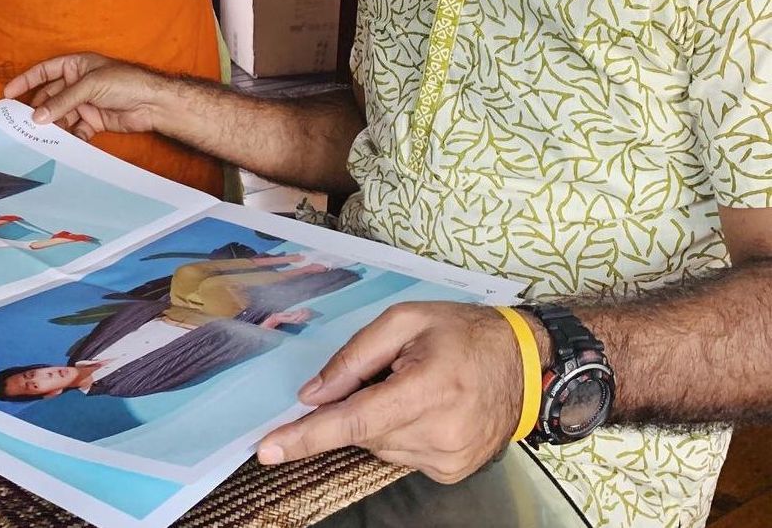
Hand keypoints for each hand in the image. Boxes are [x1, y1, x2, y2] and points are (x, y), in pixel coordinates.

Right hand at [4, 53, 161, 140]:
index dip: (26, 81)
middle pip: (50, 97)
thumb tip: (37, 115)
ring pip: (60, 115)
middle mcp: (78, 84)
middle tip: (21, 123)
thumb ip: (63, 100)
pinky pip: (74, 129)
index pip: (45, 71)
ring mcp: (85, 103)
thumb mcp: (90, 85)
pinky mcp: (93, 121)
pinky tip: (62, 143)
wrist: (152, 104)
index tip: (8, 93)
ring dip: (51, 126)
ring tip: (38, 137)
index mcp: (76, 66)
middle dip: (37, 109)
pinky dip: (68, 137)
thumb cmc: (126, 82)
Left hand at [256, 302, 523, 483]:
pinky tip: (425, 407)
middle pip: (363, 432)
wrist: (524, 364)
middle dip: (358, 404)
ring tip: (414, 385)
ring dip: (380, 418)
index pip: (354, 421)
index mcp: (427, 388)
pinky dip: (399, 432)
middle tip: (388, 372)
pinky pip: (401, 455)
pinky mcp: (452, 472)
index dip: (308, 436)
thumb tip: (313, 394)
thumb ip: (355, 356)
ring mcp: (448, 460)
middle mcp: (439, 433)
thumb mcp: (406, 321)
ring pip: (379, 446)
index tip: (269, 449)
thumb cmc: (463, 332)